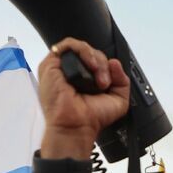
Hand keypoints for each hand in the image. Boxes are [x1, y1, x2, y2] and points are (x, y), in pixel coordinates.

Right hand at [37, 38, 130, 156]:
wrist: (77, 127)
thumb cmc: (92, 118)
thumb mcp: (118, 100)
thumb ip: (122, 80)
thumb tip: (115, 63)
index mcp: (85, 78)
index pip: (97, 59)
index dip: (107, 66)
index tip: (110, 82)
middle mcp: (72, 72)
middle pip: (90, 52)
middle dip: (102, 64)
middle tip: (104, 83)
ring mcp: (60, 68)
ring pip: (80, 47)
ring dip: (94, 57)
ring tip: (97, 75)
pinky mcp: (51, 65)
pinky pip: (67, 46)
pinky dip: (83, 51)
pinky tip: (90, 65)